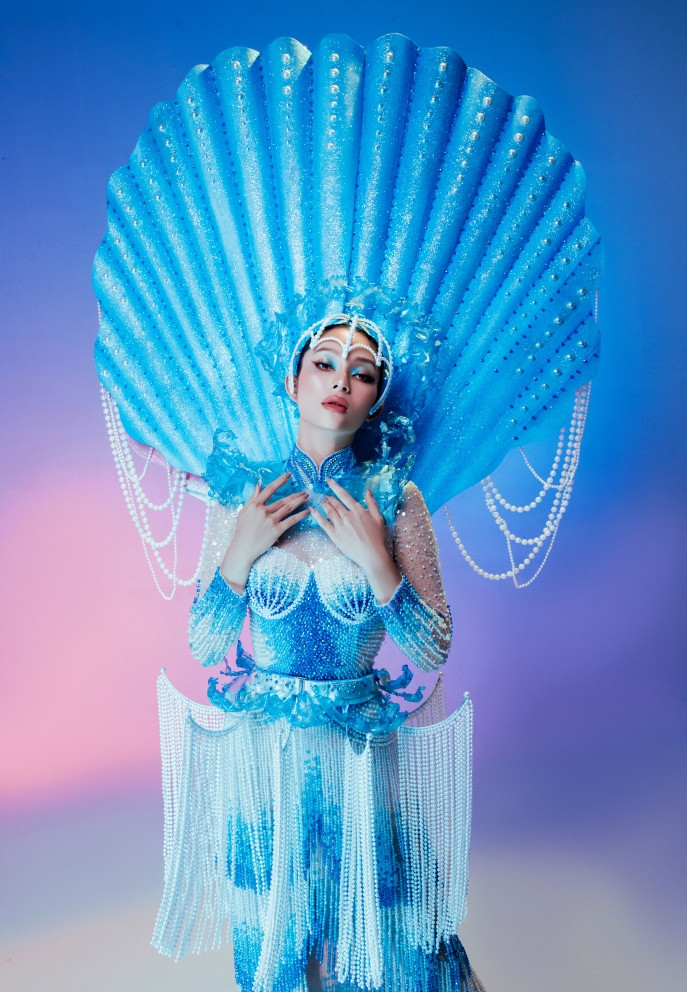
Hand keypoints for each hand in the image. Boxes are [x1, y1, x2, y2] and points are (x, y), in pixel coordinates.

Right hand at [220, 472, 308, 591]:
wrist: (243, 548)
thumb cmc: (242, 530)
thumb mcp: (244, 512)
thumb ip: (252, 498)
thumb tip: (258, 485)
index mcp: (255, 505)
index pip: (269, 489)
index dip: (280, 481)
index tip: (288, 475)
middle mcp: (263, 511)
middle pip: (283, 500)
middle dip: (295, 495)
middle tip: (305, 491)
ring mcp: (270, 520)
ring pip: (288, 508)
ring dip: (299, 502)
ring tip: (307, 498)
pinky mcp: (276, 530)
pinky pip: (291, 520)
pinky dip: (300, 515)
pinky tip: (307, 511)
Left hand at [310, 478, 401, 602]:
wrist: (372, 555)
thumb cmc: (377, 537)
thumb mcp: (378, 518)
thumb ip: (372, 503)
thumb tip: (368, 491)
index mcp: (358, 511)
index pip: (344, 495)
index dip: (335, 486)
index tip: (328, 480)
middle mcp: (347, 516)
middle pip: (334, 503)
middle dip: (328, 497)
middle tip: (324, 494)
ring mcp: (340, 526)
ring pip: (328, 511)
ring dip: (323, 504)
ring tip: (320, 500)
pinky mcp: (334, 535)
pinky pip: (323, 523)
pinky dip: (316, 515)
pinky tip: (312, 510)